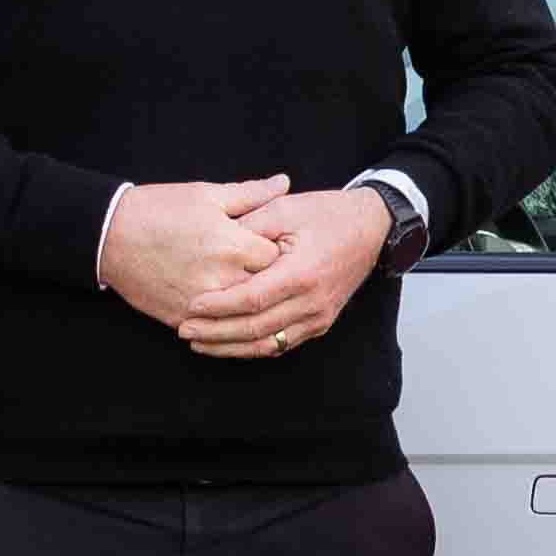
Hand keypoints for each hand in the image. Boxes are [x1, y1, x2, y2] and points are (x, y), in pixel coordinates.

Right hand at [99, 174, 290, 326]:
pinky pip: (216, 328)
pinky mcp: (183, 319)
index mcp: (234, 245)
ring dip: (247, 302)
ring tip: (243, 286)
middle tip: (263, 270)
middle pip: (267, 289)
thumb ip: (250, 194)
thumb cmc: (158, 210)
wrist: (109, 235)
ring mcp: (203, 303)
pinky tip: (226, 308)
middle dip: (269, 279)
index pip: (279, 256)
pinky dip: (224, 320)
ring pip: (244, 314)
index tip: (272, 246)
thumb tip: (284, 183)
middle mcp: (223, 279)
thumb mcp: (206, 195)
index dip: (278, 250)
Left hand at [178, 182, 392, 360]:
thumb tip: (213, 243)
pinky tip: (229, 344)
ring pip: (268, 344)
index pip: (252, 299)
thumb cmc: (326, 215)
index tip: (191, 306)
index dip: (219, 306)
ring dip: (231, 347)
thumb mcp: (285, 208)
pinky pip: (283, 344)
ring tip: (200, 343)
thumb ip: (249, 226)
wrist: (371, 228)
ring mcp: (319, 317)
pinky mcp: (320, 323)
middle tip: (184, 330)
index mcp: (302, 273)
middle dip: (217, 332)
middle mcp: (312, 302)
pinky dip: (253, 347)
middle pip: (256, 328)